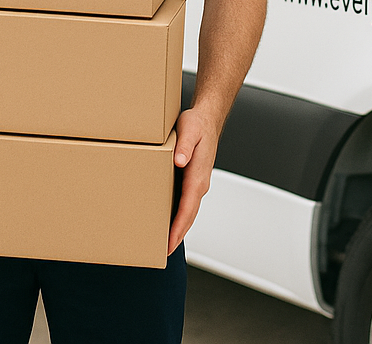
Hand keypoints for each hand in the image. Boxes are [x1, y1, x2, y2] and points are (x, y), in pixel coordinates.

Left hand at [168, 106, 220, 254]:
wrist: (207, 118)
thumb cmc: (196, 124)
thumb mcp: (188, 129)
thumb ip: (184, 145)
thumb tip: (180, 161)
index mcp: (198, 175)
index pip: (188, 208)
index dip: (178, 227)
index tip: (169, 243)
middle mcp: (200, 183)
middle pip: (189, 215)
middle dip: (178, 235)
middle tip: (164, 253)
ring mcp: (197, 183)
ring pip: (188, 211)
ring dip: (178, 228)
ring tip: (164, 244)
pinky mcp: (193, 181)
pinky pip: (186, 203)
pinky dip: (179, 216)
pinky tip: (169, 220)